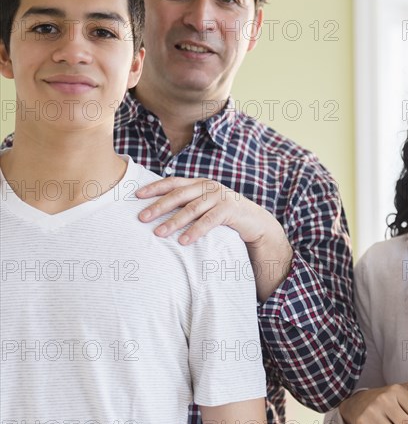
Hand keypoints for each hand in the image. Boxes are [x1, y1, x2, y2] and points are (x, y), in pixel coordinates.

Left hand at [136, 177, 292, 300]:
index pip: (173, 183)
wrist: (255, 222)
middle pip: (179, 195)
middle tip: (142, 218)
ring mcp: (220, 197)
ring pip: (192, 209)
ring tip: (159, 232)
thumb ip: (188, 204)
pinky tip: (184, 240)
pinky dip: (195, 231)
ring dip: (174, 221)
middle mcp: (208, 187)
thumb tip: (159, 211)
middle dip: (159, 206)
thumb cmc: (225, 215)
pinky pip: (209, 221)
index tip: (137, 195)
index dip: (155, 188)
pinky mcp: (229, 210)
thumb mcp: (206, 205)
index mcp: (199, 183)